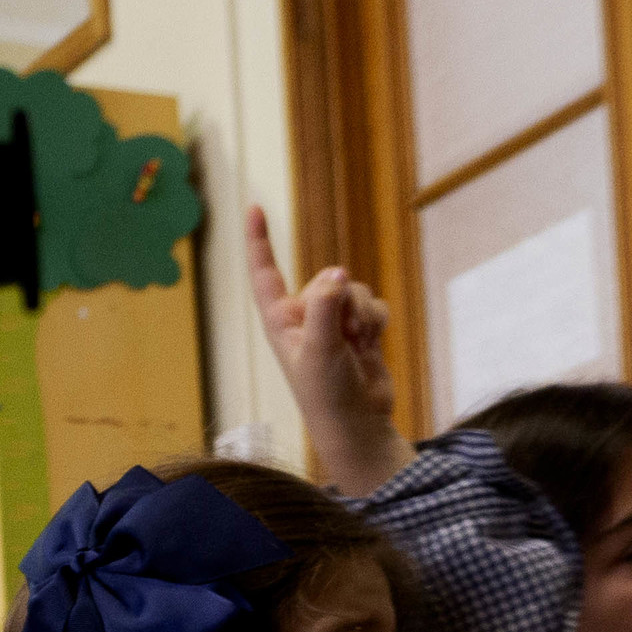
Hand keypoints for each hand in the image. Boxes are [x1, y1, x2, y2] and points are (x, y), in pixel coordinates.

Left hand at [242, 205, 416, 498]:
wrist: (357, 425)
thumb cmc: (326, 395)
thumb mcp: (321, 349)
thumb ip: (326, 307)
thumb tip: (336, 273)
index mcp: (281, 321)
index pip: (266, 273)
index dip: (259, 241)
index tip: (254, 207)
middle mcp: (304, 317)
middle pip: (330, 279)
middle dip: (346, 301)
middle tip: (345, 336)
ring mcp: (332, 323)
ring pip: (356, 290)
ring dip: (363, 314)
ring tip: (358, 346)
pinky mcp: (358, 330)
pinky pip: (375, 305)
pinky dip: (377, 321)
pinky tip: (371, 346)